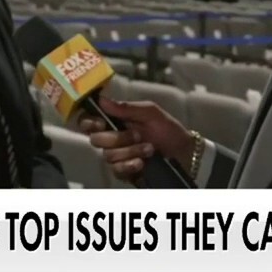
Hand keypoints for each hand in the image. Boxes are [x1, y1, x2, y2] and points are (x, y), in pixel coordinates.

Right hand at [78, 97, 192, 183]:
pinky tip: (142, 163)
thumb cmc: (168, 130)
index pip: (89, 121)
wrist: (184, 154)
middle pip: (95, 140)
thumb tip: (102, 99)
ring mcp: (117, 156)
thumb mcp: (151, 113)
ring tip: (149, 149)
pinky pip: (116, 170)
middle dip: (118, 138)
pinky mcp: (123, 172)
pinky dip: (129, 166)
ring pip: (108, 156)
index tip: (100, 123)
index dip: (87, 122)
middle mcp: (112, 138)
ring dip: (130, 152)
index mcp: (115, 121)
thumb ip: (126, 108)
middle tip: (138, 135)